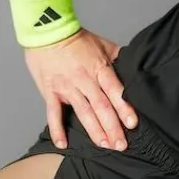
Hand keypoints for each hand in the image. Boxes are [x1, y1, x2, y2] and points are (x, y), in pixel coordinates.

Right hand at [24, 27, 136, 149]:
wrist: (46, 32)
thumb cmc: (74, 38)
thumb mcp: (101, 44)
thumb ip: (117, 57)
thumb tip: (133, 66)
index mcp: (99, 69)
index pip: (115, 91)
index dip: (124, 108)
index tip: (131, 124)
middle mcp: (84, 80)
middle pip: (101, 107)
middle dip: (112, 127)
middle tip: (121, 145)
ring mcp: (67, 88)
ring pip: (83, 113)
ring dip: (94, 131)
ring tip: (104, 145)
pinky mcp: (51, 92)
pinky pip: (53, 114)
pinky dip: (57, 130)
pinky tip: (63, 144)